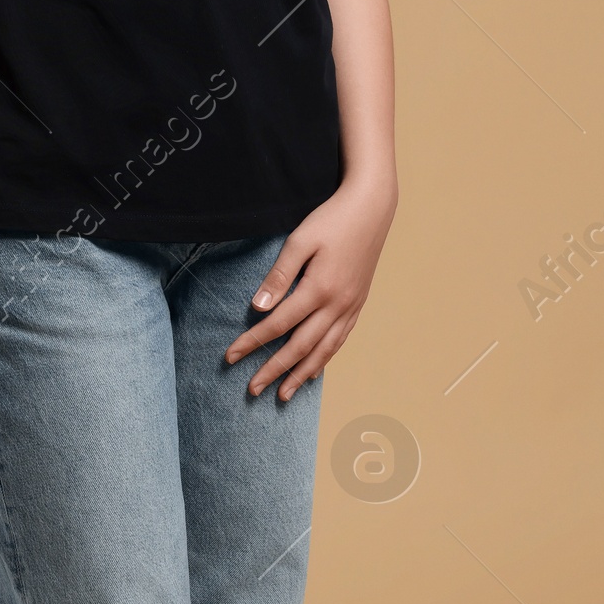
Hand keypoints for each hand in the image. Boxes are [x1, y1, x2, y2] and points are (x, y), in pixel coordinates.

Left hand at [225, 178, 397, 400]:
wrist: (372, 208)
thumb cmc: (332, 220)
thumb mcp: (300, 240)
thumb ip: (279, 275)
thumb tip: (258, 307)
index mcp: (319, 289)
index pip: (277, 324)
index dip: (252, 342)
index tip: (231, 356)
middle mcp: (337, 305)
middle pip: (300, 347)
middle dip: (274, 370)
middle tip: (252, 390)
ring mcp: (351, 307)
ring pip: (323, 351)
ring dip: (300, 375)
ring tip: (283, 395)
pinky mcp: (358, 305)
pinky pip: (339, 341)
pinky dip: (324, 360)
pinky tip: (312, 372)